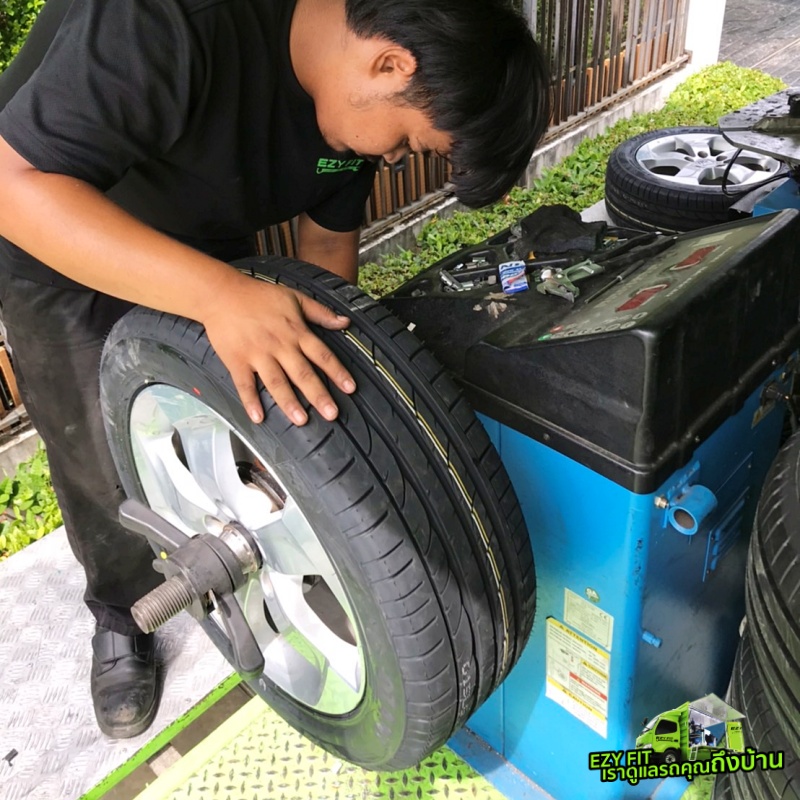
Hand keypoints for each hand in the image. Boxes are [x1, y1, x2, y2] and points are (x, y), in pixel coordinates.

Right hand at [200, 272, 355, 425]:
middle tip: (332, 414)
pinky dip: (250, 401)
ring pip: (276, 382)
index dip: (337, 372)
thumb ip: (321, 312)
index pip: (322, 354)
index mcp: (296, 331)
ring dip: (289, 402)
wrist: (221, 293)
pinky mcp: (237, 360)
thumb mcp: (295, 298)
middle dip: (318, 395)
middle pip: (302, 373)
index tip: (350, 388)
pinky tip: (257, 417)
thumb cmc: (259, 296)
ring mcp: (257, 354)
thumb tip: (346, 322)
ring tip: (301, 420)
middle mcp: (279, 345)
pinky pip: (244, 384)